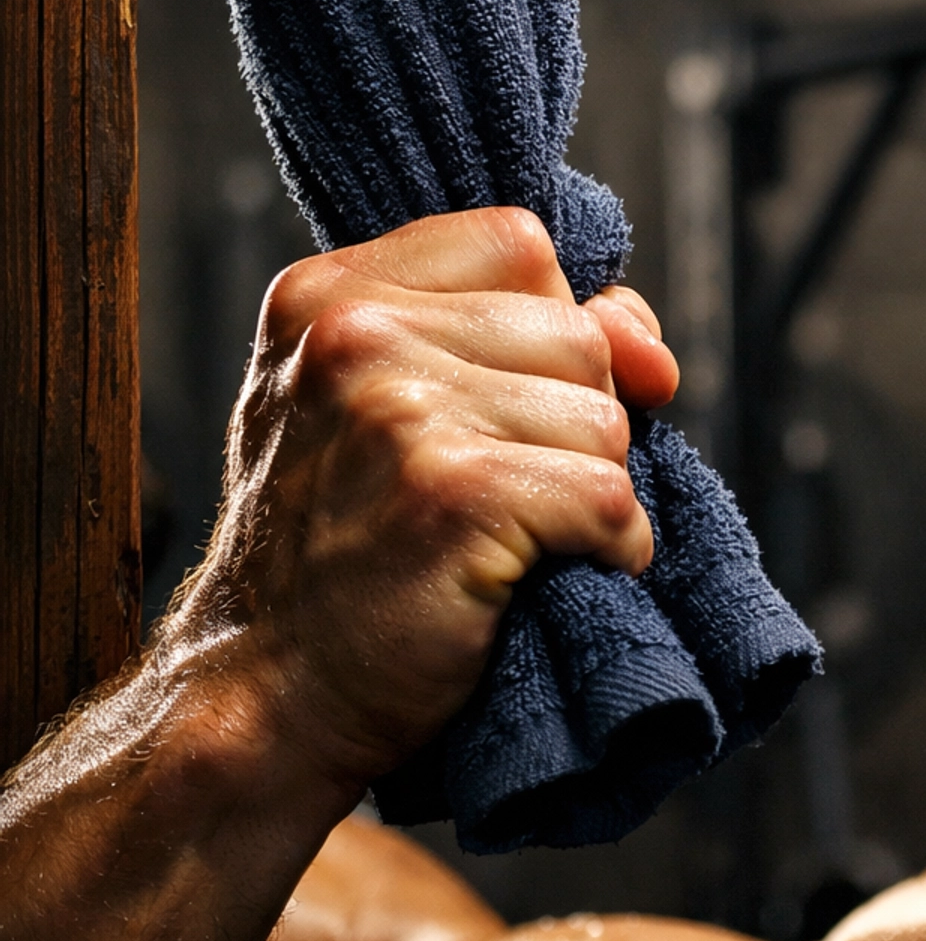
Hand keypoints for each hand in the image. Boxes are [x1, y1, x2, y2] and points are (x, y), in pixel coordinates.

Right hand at [167, 207, 678, 789]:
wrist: (263, 694)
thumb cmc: (338, 547)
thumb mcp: (385, 405)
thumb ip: (510, 335)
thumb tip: (648, 348)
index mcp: (327, 292)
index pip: (520, 246)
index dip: (555, 321)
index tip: (524, 397)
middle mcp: (354, 334)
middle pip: (576, 335)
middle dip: (572, 422)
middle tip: (495, 492)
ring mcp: (399, 413)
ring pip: (603, 420)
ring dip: (586, 491)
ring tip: (507, 538)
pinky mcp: (453, 497)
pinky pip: (608, 498)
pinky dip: (609, 547)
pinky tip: (547, 574)